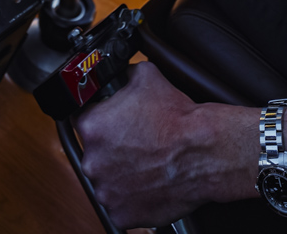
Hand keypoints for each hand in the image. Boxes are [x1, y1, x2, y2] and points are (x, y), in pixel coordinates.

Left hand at [71, 63, 239, 226]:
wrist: (203, 152)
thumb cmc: (177, 120)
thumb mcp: (147, 76)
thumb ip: (125, 75)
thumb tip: (121, 73)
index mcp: (92, 126)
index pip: (83, 120)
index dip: (102, 120)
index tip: (114, 124)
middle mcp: (93, 161)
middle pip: (95, 153)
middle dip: (112, 149)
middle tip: (136, 144)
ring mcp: (106, 191)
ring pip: (106, 181)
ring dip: (120, 174)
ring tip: (145, 165)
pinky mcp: (121, 213)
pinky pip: (119, 206)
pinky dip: (131, 198)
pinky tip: (148, 184)